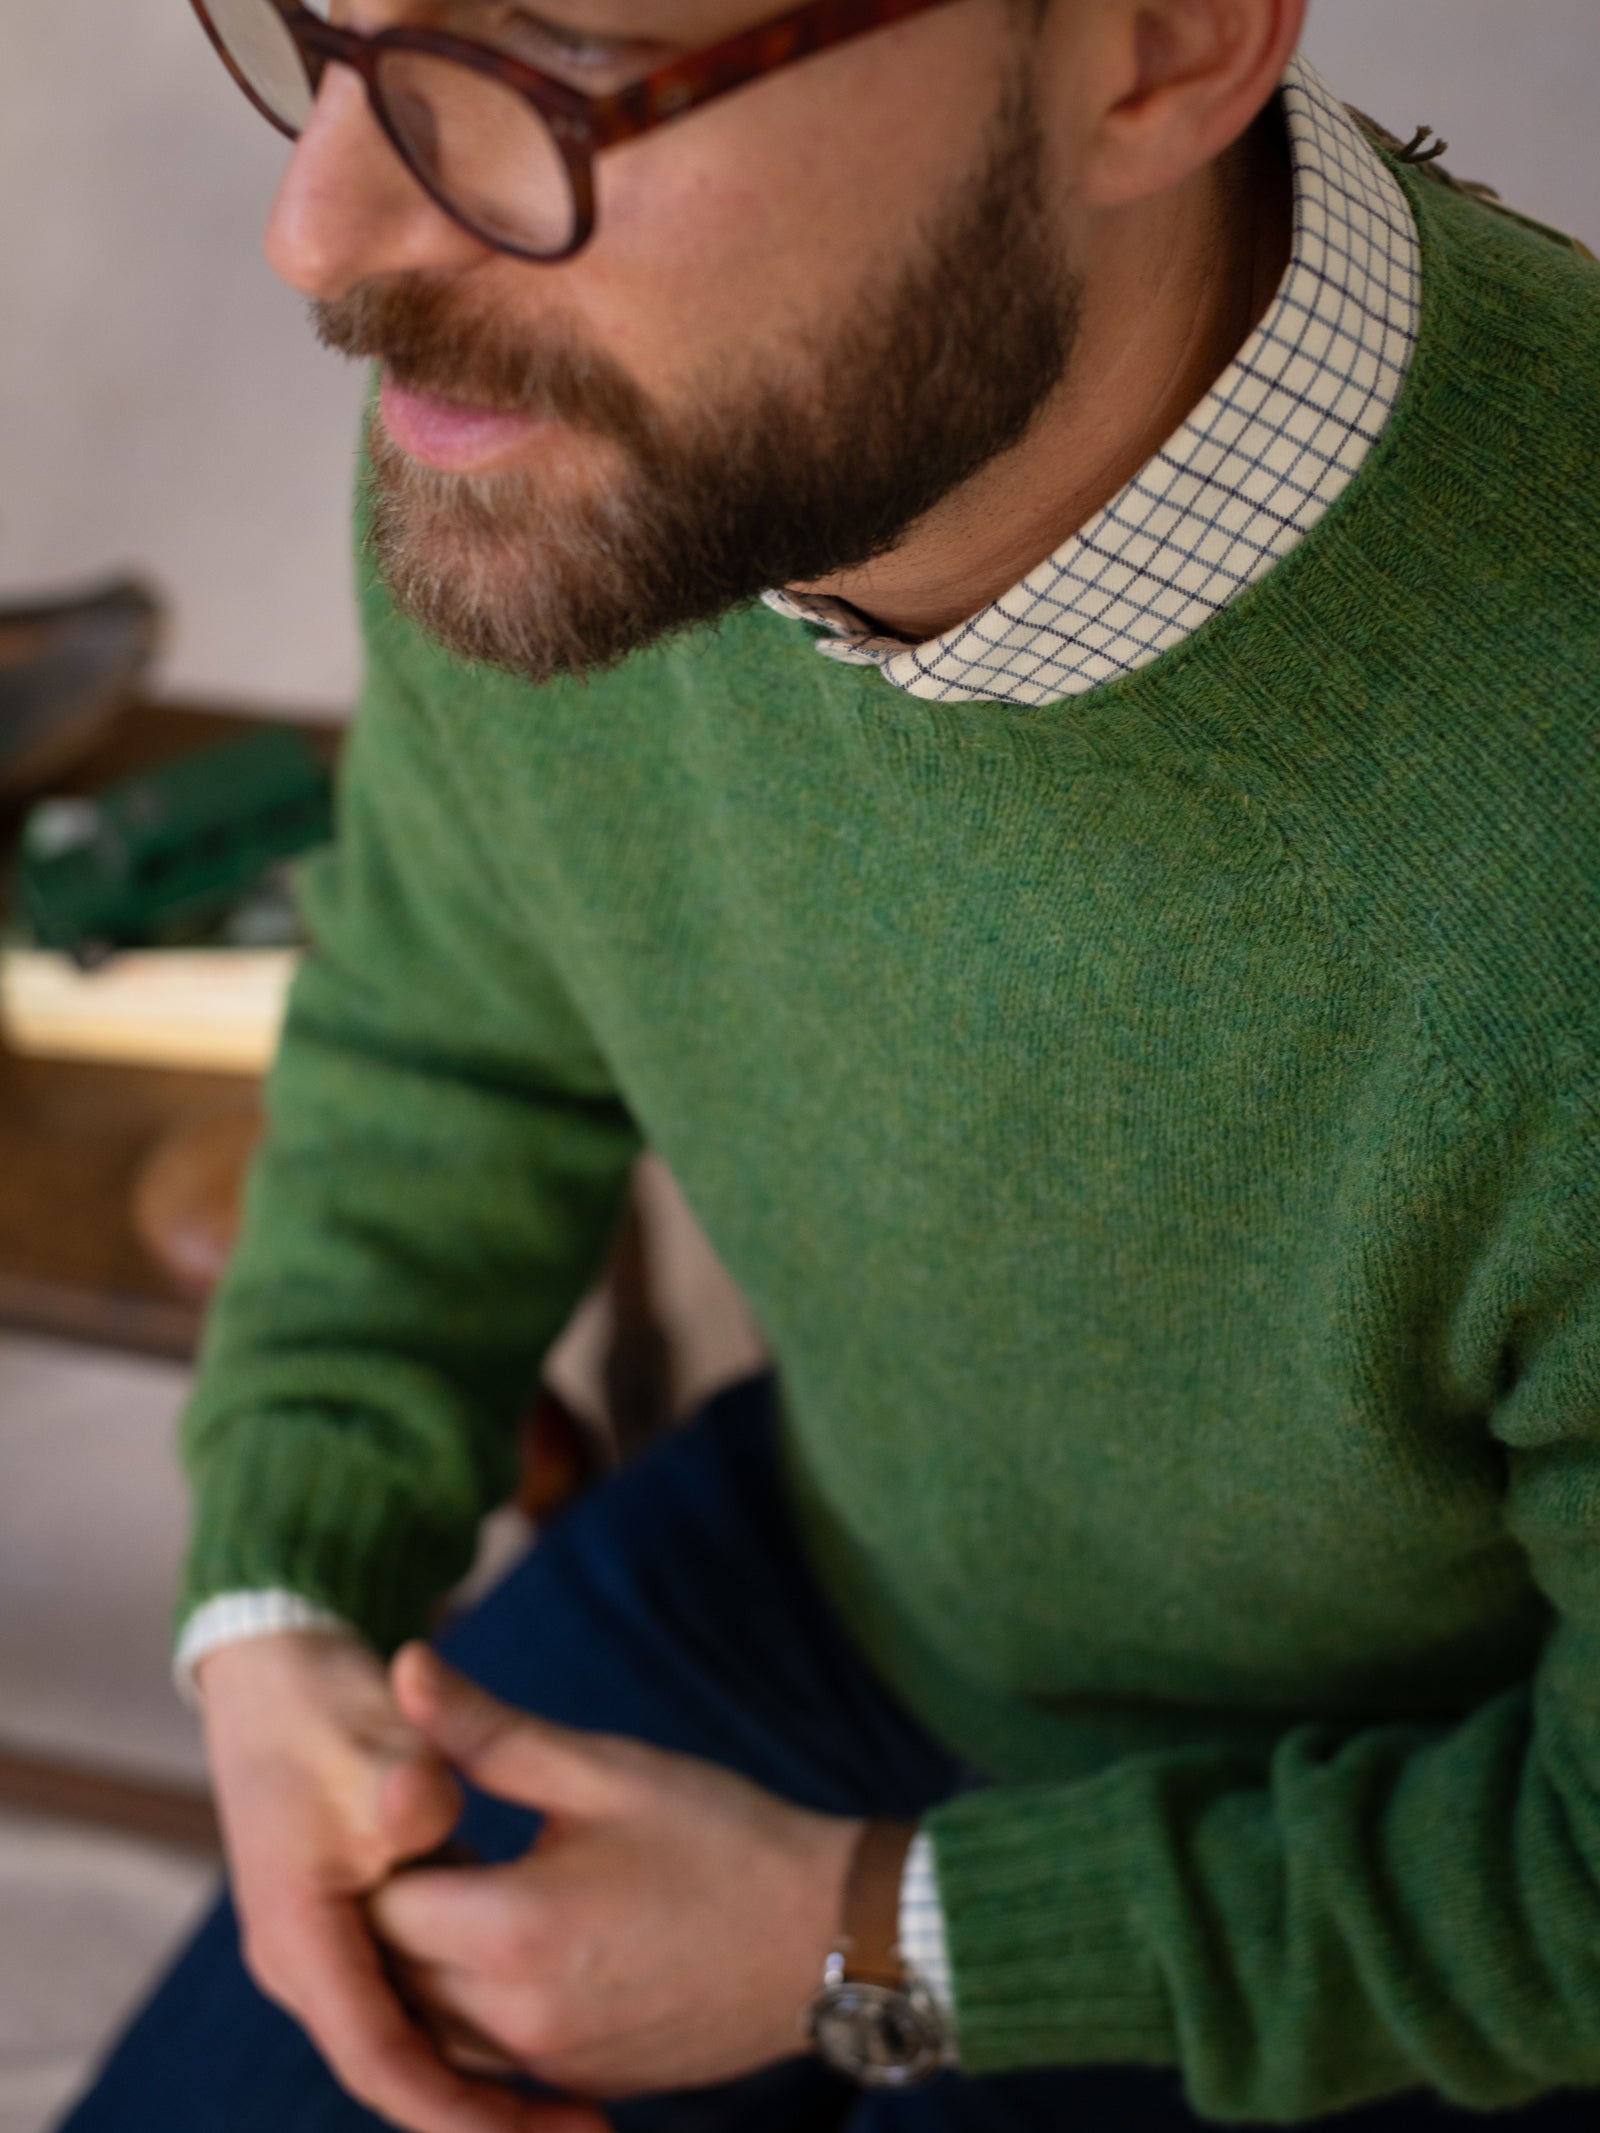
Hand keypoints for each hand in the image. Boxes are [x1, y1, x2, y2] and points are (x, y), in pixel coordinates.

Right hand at [196, 1629, 603, 2132]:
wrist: (269, 1675)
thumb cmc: (323, 1705)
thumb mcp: (370, 1739)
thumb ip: (408, 1780)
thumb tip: (426, 1801)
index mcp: (300, 1932)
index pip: (380, 2053)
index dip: (460, 2108)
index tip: (546, 2126)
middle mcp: (306, 1962)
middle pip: (403, 2066)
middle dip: (490, 2114)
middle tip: (596, 2129)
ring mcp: (329, 1952)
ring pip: (415, 2040)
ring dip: (492, 2081)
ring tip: (593, 2112)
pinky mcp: (358, 1932)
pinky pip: (418, 2002)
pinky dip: (479, 2026)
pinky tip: (558, 2044)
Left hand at [368, 1645, 865, 2097]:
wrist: (833, 1934)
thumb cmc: (721, 1837)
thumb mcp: (604, 1768)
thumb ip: (488, 1728)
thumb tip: (406, 1662)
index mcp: (510, 1929)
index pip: (382, 1904)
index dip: (390, 1851)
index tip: (431, 1807)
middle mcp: (516, 2019)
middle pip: (398, 1976)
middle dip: (406, 1910)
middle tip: (451, 1840)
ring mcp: (553, 2063)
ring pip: (438, 2027)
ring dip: (438, 1967)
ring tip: (489, 1887)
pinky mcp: (586, 2083)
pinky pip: (493, 2056)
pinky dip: (484, 2007)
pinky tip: (530, 1939)